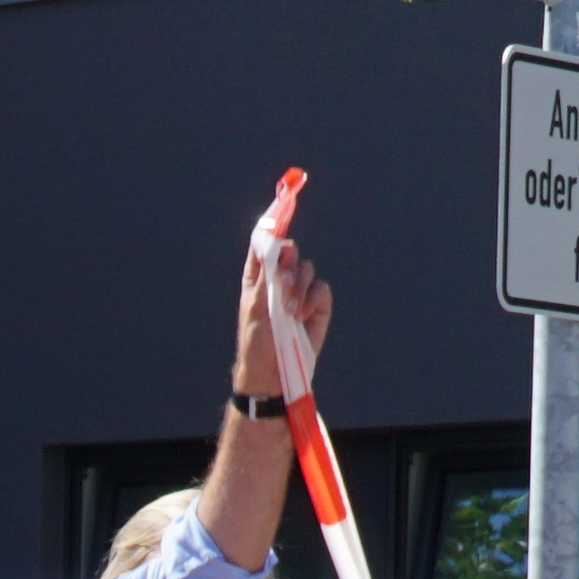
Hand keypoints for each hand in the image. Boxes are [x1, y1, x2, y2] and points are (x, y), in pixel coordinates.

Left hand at [235, 192, 334, 411]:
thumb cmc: (257, 343)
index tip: (282, 202)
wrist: (275, 375)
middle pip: (291, 253)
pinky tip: (303, 316)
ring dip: (300, 286)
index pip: (264, 246)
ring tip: (290, 311)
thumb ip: (270, 276)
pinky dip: (313, 299)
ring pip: (308, 270)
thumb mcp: (257, 308)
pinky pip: (322, 288)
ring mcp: (299, 293)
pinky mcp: (316, 306)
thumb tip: (283, 246)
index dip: (272, 226)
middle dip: (290, 263)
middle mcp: (279, 281)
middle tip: (284, 281)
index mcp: (256, 278)